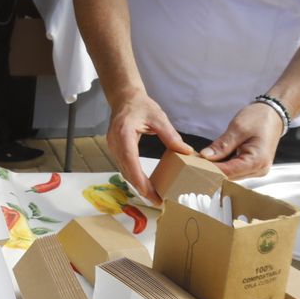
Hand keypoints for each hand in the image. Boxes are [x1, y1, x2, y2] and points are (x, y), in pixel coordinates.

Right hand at [106, 87, 189, 203]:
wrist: (125, 98)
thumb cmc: (140, 105)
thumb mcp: (158, 118)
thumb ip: (171, 136)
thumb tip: (186, 151)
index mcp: (124, 133)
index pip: (130, 160)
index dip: (139, 178)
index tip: (149, 192)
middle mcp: (115, 142)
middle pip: (126, 170)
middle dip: (140, 187)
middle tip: (156, 200)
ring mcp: (113, 146)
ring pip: (124, 171)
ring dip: (137, 184)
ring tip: (153, 196)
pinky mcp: (115, 149)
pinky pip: (124, 166)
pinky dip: (134, 176)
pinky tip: (145, 183)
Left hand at [200, 102, 286, 179]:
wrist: (273, 114)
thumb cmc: (259, 118)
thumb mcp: (238, 128)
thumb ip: (222, 145)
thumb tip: (205, 156)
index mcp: (257, 160)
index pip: (228, 171)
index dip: (210, 169)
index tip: (193, 165)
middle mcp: (259, 169)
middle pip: (230, 175)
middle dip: (212, 169)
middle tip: (193, 162)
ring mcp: (257, 170)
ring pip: (231, 174)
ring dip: (217, 168)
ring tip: (200, 160)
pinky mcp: (253, 167)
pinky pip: (235, 169)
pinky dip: (224, 165)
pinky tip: (213, 159)